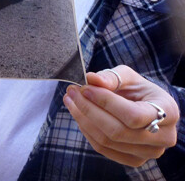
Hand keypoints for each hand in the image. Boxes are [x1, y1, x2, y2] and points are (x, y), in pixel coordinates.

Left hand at [63, 65, 178, 166]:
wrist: (146, 107)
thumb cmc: (137, 90)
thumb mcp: (128, 77)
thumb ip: (111, 76)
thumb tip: (91, 79)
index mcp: (168, 112)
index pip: (133, 115)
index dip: (106, 102)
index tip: (85, 88)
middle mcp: (164, 137)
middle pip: (118, 131)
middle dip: (88, 109)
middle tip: (72, 92)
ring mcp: (149, 152)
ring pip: (108, 141)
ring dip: (82, 119)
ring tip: (70, 100)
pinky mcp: (134, 160)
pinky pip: (104, 149)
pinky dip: (87, 131)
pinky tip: (79, 115)